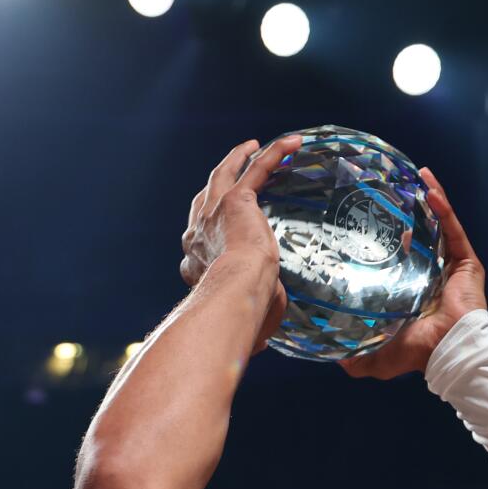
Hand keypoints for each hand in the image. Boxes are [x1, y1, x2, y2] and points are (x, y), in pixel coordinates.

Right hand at [179, 134, 306, 342]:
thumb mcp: (246, 322)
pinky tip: (294, 144)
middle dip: (214, 185)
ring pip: (222, 175)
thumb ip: (253, 328)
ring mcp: (213, 214)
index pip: (198, 245)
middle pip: (202, 200)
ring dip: (236, 157)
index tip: (220, 240)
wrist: (236, 296)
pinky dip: (274, 154)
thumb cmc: (241, 318)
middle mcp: (196, 235)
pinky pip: (256, 169)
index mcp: (194, 265)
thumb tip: (260, 344)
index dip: (207, 238)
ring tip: (250, 146)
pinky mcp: (236, 201)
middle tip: (229, 173)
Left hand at [341, 168, 486, 380]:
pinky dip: (442, 207)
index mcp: (413, 291)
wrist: (448, 351)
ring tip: (415, 176)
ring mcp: (451, 266)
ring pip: (439, 224)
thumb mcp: (376, 359)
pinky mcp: (466, 261)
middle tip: (389, 190)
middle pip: (421, 235)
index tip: (368, 222)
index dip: (388, 241)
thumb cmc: (417, 354)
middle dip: (408, 211)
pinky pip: (453, 228)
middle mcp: (433, 274)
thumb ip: (355, 357)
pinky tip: (429, 189)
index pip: (399, 259)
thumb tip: (333, 356)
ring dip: (429, 199)